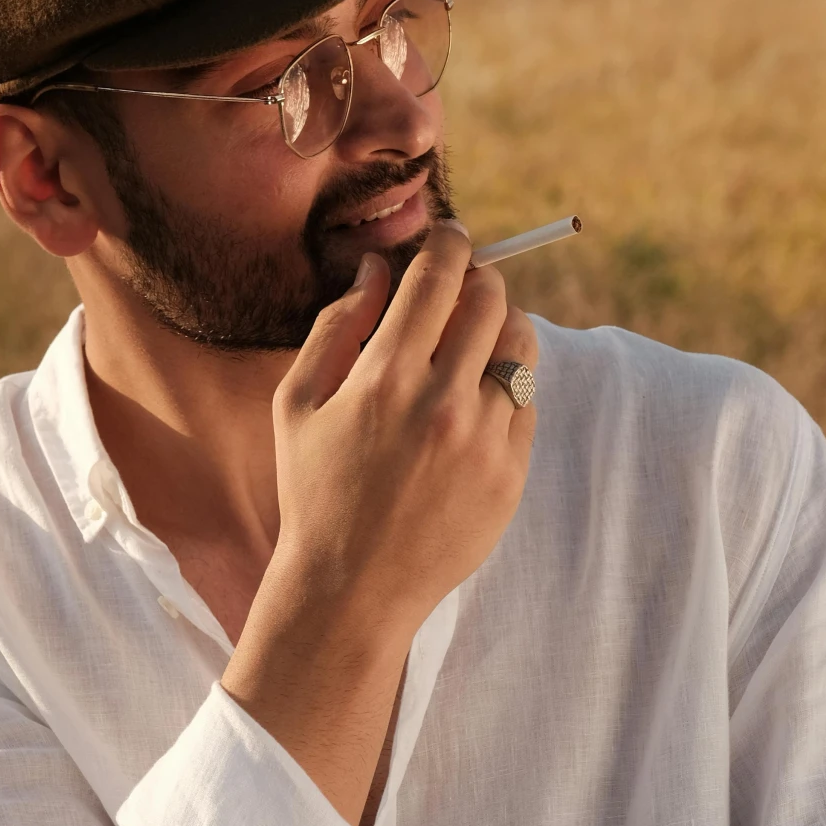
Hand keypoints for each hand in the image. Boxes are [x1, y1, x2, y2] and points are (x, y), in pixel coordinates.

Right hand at [222, 221, 536, 823]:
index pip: (439, 276)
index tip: (449, 237)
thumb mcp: (298, 404)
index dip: (449, 242)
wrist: (352, 589)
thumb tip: (378, 266)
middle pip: (490, 299)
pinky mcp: (512, 473)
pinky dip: (507, 382)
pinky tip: (475, 396)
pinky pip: (526, 398)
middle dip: (477, 278)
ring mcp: (486, 440)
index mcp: (386, 378)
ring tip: (474, 337)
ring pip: (521, 343)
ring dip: (502, 324)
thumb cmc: (315, 491)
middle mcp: (444, 402)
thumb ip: (337, 325)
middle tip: (461, 284)